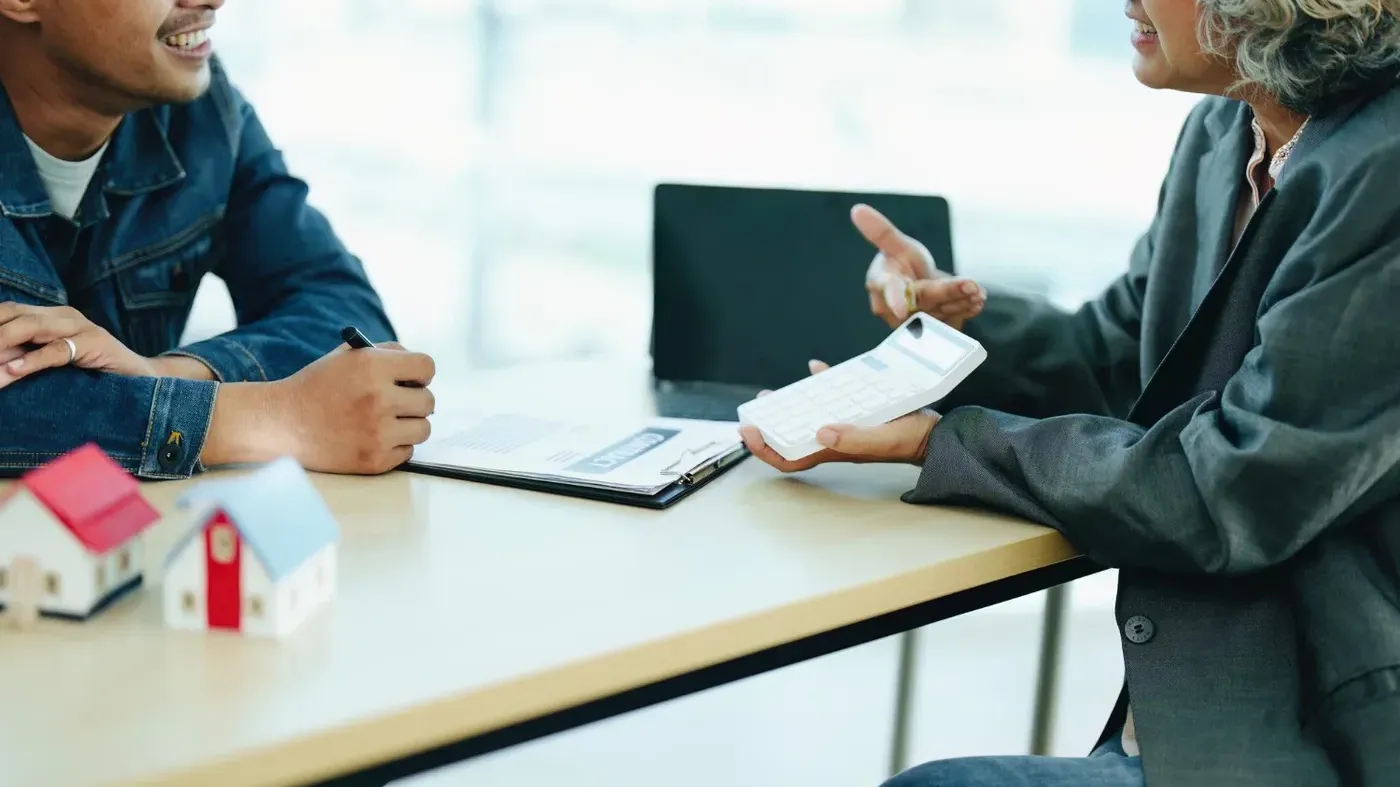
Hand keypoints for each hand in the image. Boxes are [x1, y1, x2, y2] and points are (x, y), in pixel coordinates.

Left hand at [0, 303, 157, 387]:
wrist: (144, 380)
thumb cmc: (95, 374)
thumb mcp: (52, 364)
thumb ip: (23, 359)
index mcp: (50, 315)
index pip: (5, 311)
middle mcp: (63, 315)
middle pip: (11, 314)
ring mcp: (80, 327)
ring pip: (29, 327)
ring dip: (0, 346)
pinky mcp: (96, 344)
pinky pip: (57, 350)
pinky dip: (32, 361)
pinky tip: (14, 371)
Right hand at [202, 343, 436, 474]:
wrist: (281, 424)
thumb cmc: (317, 386)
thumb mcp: (348, 356)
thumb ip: (387, 353)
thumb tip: (423, 370)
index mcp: (372, 367)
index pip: (427, 367)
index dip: (421, 373)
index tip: (412, 380)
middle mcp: (379, 399)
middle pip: (429, 401)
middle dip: (415, 400)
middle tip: (397, 402)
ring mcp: (378, 433)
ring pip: (423, 429)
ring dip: (409, 425)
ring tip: (385, 421)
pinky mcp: (374, 460)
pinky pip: (407, 452)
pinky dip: (395, 446)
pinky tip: (372, 438)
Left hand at [740, 360, 939, 472]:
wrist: (936, 433)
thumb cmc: (910, 440)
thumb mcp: (882, 438)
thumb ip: (853, 438)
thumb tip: (820, 432)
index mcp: (834, 449)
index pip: (790, 457)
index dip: (765, 449)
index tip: (749, 432)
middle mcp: (834, 438)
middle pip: (793, 436)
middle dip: (771, 425)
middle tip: (757, 409)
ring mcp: (845, 423)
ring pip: (808, 416)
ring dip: (790, 405)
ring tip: (775, 394)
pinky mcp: (858, 409)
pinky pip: (833, 395)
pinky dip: (822, 382)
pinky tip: (817, 368)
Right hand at [854, 204, 986, 330]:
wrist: (917, 288)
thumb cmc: (901, 265)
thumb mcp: (896, 245)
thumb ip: (880, 231)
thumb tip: (858, 209)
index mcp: (881, 285)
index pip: (888, 292)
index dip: (895, 299)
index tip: (902, 307)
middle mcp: (893, 310)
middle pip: (923, 300)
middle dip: (948, 292)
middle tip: (971, 285)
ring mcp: (913, 324)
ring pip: (940, 313)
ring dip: (961, 303)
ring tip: (977, 292)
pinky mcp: (930, 333)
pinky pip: (950, 324)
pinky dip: (965, 311)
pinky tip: (975, 302)